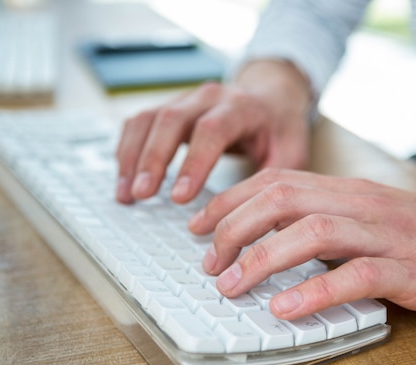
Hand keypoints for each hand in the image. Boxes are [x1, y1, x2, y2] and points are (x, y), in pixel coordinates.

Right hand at [116, 60, 311, 203]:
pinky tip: (124, 178)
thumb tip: (252, 216)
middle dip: (153, 159)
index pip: (212, 130)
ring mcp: (185, 100)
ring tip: (126, 194)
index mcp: (242, 107)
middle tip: (142, 195)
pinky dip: (127, 150)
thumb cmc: (279, 129)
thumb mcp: (291, 152)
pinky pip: (139, 123)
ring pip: (148, 119)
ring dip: (132, 157)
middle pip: (172, 120)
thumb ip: (274, 180)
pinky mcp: (169, 108)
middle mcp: (209, 98)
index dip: (194, 162)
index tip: (180, 197)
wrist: (270, 97)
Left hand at [188, 168, 415, 320]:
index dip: (229, 200)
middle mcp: (361, 205)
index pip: (276, 181)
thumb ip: (328, 219)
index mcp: (348, 190)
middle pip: (282, 199)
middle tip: (207, 261)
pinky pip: (356, 276)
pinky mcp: (412, 270)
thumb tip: (272, 239)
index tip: (199, 223)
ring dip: (262, 259)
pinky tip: (286, 307)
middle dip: (233, 227)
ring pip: (312, 233)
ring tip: (231, 285)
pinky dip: (315, 291)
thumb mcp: (372, 216)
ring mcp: (386, 236)